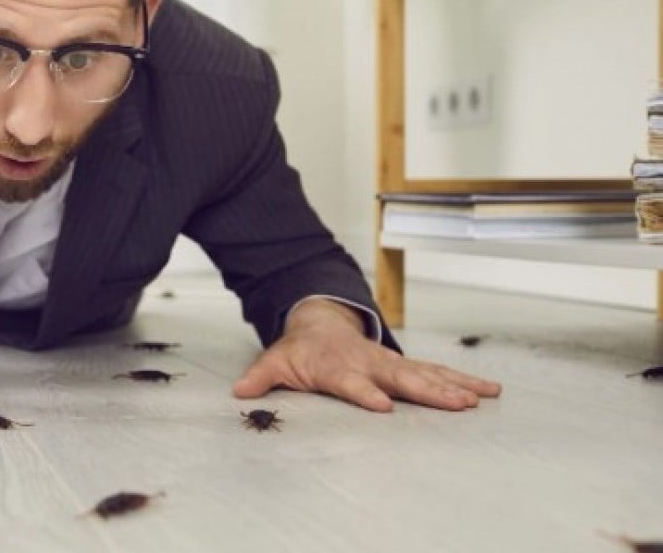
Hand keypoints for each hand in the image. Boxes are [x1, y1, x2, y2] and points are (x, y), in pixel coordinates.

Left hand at [231, 299, 501, 411]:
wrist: (320, 322)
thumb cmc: (301, 350)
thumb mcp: (276, 361)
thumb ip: (261, 377)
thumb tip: (239, 392)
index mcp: (337, 366)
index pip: (351, 381)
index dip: (365, 392)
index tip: (383, 406)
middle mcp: (369, 363)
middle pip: (400, 378)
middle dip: (428, 390)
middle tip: (455, 404)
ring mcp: (391, 363)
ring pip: (426, 373)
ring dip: (454, 385)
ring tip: (480, 398)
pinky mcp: (405, 365)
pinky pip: (438, 372)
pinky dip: (463, 380)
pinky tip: (489, 391)